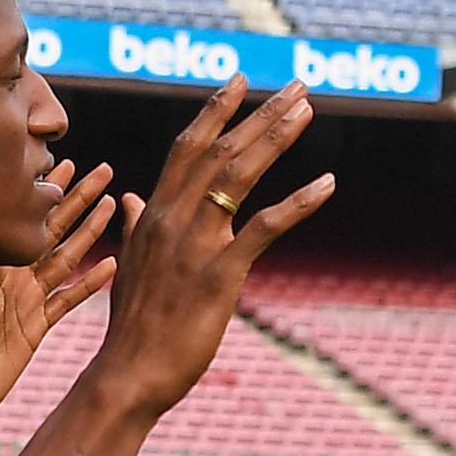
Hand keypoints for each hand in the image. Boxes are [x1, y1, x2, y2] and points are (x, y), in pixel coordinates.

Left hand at [0, 159, 121, 443]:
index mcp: (0, 271)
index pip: (31, 222)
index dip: (50, 192)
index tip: (68, 160)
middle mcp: (15, 279)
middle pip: (56, 231)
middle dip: (79, 199)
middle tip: (104, 170)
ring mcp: (27, 301)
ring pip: (67, 258)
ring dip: (90, 232)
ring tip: (112, 205)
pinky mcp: (36, 326)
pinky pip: (68, 299)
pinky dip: (90, 282)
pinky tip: (111, 264)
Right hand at [70, 81, 331, 428]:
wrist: (129, 374)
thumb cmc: (133, 328)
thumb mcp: (130, 267)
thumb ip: (135, 228)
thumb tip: (132, 200)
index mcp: (154, 216)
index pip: (187, 149)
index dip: (215, 112)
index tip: (239, 81)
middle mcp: (173, 219)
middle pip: (220, 150)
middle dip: (260, 113)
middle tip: (296, 86)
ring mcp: (196, 244)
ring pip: (238, 174)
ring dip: (276, 137)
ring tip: (307, 109)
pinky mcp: (220, 274)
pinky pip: (265, 227)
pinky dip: (298, 202)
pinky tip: (326, 183)